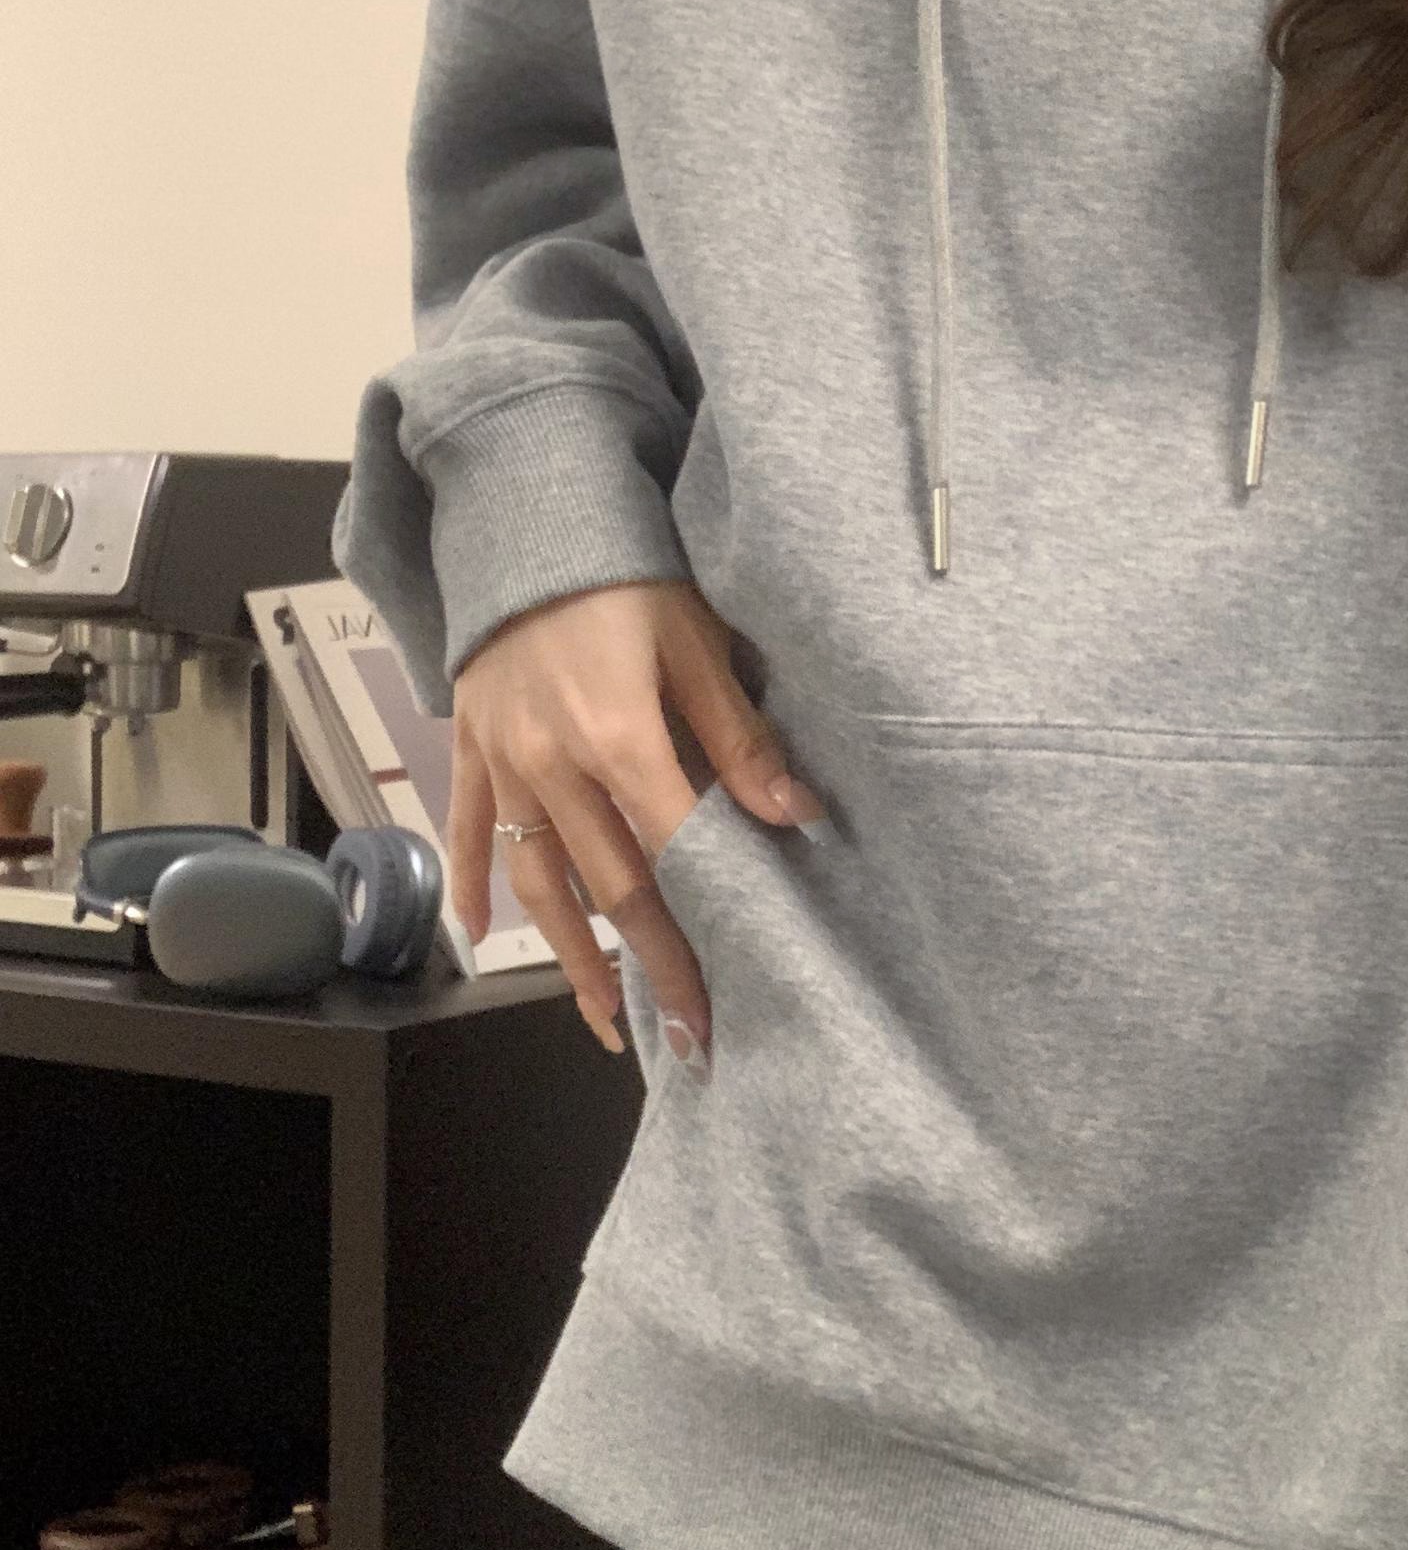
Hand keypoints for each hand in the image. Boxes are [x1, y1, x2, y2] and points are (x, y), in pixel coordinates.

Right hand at [445, 579, 827, 1059]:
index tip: (721, 999)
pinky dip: (473, 881)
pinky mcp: (471, 744)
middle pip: (606, 887)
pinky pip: (469, 826)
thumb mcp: (698, 641)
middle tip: (686, 1036)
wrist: (524, 514)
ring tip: (602, 1015)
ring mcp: (503, 761)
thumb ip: (741, 737)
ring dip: (568, 954)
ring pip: (535, 878)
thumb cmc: (626, 574)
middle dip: (649, 967)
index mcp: (617, 740)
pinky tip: (480, 931)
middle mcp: (552, 766)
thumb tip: (797, 817)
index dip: (695, 937)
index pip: (668, 859)